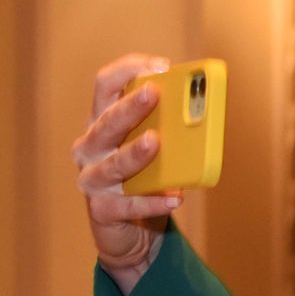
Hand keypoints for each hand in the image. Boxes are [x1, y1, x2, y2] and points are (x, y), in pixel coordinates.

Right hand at [73, 54, 179, 293]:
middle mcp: (90, 146)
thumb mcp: (156, 147)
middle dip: (130, 107)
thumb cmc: (145, 176)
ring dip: (135, 152)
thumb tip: (204, 108)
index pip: (105, 85)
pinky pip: (127, 205)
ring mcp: (92, 179)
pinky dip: (152, 202)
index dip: (129, 70)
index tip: (161, 66)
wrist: (131, 229)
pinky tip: (174, 198)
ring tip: (156, 142)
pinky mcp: (102, 210)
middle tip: (153, 94)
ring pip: (113, 163)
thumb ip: (170, 126)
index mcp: (102, 120)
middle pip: (106, 122)